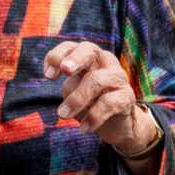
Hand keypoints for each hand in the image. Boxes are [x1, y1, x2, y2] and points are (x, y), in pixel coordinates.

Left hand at [43, 41, 154, 155]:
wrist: (117, 124)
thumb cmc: (91, 101)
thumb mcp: (74, 89)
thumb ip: (67, 81)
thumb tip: (52, 74)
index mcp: (88, 57)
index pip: (70, 46)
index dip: (57, 56)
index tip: (47, 76)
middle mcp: (104, 61)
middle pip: (89, 51)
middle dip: (76, 59)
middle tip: (65, 71)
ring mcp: (118, 77)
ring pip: (96, 81)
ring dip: (76, 99)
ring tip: (62, 115)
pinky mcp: (127, 97)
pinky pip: (109, 104)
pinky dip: (94, 117)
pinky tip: (84, 128)